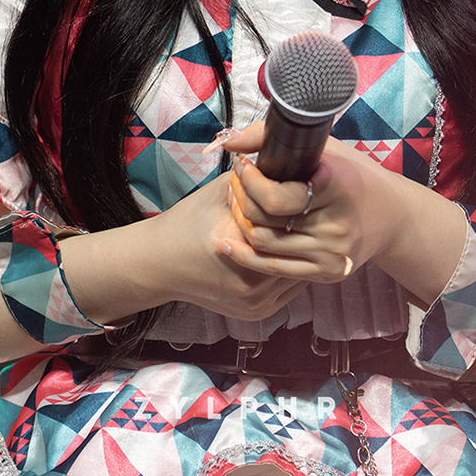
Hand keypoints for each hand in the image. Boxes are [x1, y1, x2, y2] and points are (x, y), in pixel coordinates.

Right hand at [144, 163, 305, 321]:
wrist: (160, 264)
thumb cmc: (187, 224)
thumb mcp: (219, 192)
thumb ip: (253, 181)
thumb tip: (284, 163)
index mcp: (244, 251)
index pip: (290, 229)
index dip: (301, 211)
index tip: (307, 196)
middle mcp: (251, 284)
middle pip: (299, 255)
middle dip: (306, 234)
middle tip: (315, 213)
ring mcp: (255, 303)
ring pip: (299, 274)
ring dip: (302, 254)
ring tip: (307, 230)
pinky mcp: (256, 313)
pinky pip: (288, 289)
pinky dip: (291, 270)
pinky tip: (290, 251)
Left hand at [218, 122, 407, 285]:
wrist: (393, 216)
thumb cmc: (352, 174)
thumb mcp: (324, 147)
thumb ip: (272, 137)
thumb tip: (230, 144)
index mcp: (336, 187)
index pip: (274, 196)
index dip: (248, 181)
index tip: (242, 165)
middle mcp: (336, 224)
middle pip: (265, 220)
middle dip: (239, 199)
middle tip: (233, 184)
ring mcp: (332, 253)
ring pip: (264, 244)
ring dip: (240, 223)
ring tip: (234, 205)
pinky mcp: (327, 272)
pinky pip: (273, 268)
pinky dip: (244, 256)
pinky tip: (226, 244)